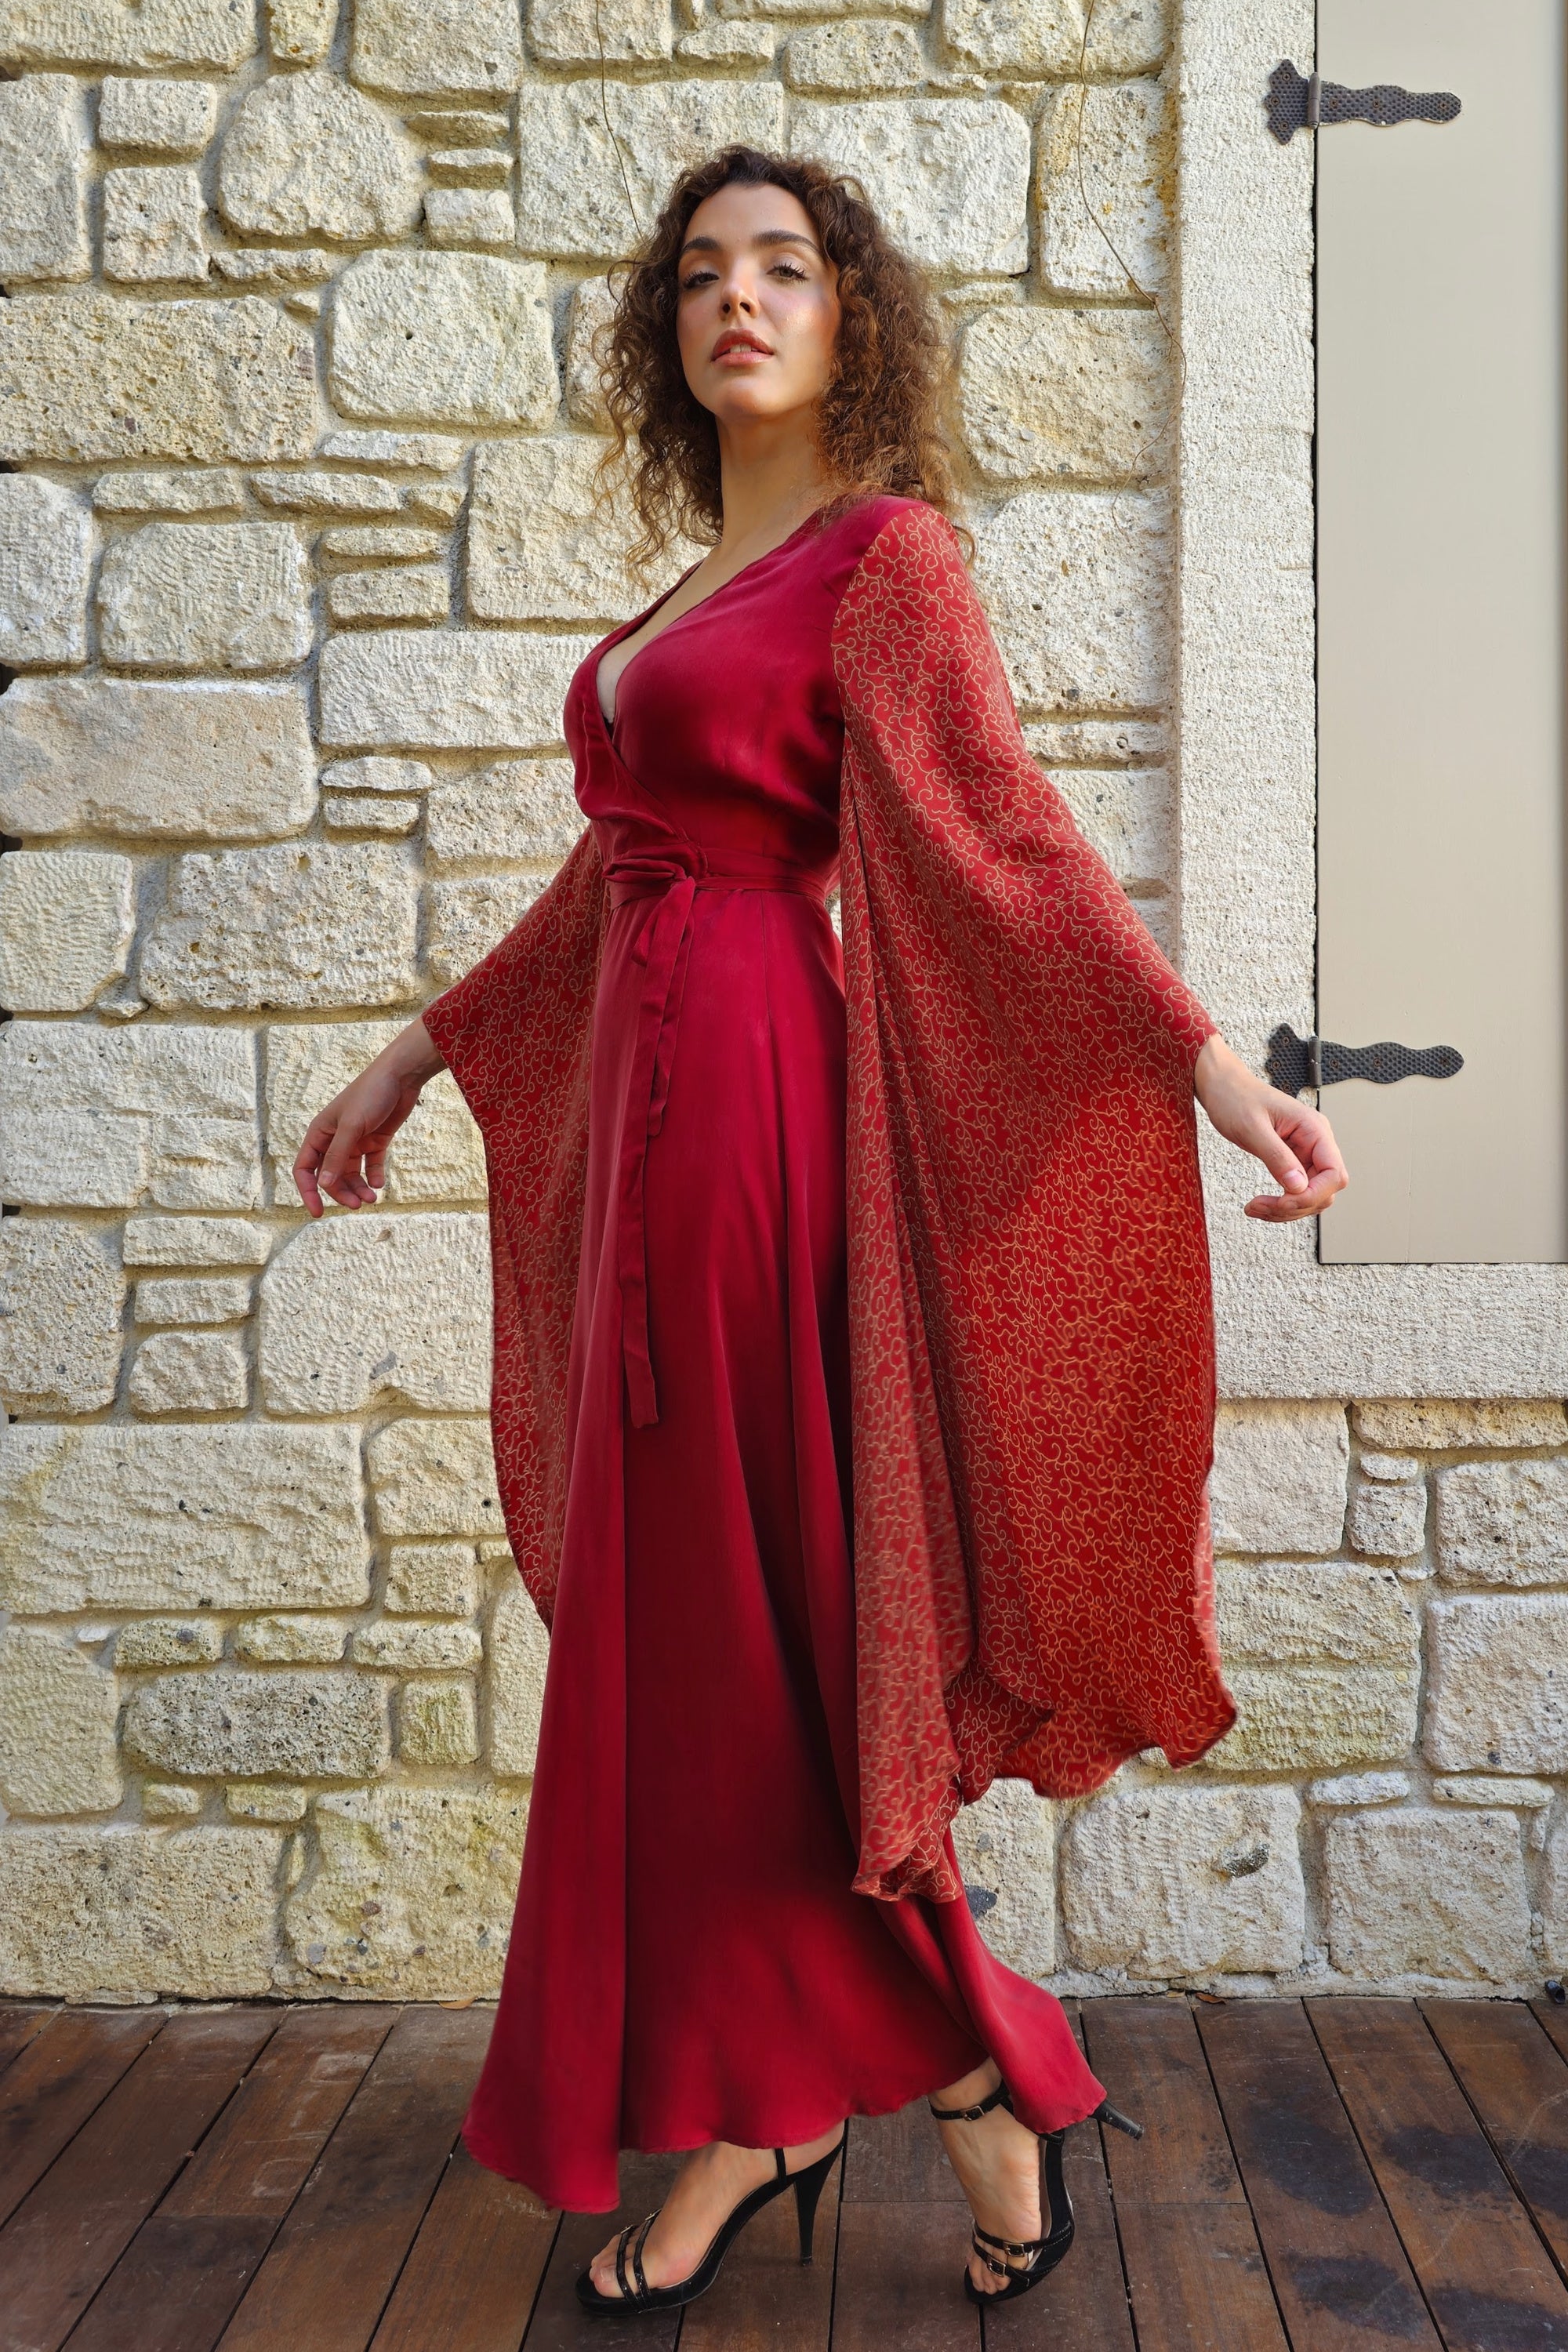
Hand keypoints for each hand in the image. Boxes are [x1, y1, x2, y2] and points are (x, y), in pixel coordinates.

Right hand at [293, 1017, 447, 1217]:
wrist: (401, 1076)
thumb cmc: (371, 1095)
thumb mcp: (352, 1127)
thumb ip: (337, 1156)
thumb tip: (324, 1185)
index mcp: (320, 1133)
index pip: (305, 1169)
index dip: (309, 1192)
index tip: (318, 1213)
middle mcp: (335, 1139)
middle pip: (330, 1176)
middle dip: (342, 1192)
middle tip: (359, 1205)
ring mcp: (356, 1140)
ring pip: (351, 1173)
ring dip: (358, 1188)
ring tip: (372, 1199)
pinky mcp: (376, 1140)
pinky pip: (371, 1165)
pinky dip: (374, 1176)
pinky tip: (379, 1183)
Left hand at [1193, 1034, 1347, 1221]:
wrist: (1223, 1087)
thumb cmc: (1236, 1098)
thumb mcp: (1252, 1128)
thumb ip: (1277, 1157)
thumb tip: (1298, 1187)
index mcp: (1313, 1129)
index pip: (1335, 1174)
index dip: (1312, 1195)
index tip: (1282, 1201)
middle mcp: (1315, 1141)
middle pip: (1325, 1190)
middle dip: (1295, 1206)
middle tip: (1260, 1207)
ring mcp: (1306, 1152)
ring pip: (1311, 1195)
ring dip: (1286, 1209)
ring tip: (1254, 1207)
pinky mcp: (1293, 1160)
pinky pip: (1296, 1190)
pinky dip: (1280, 1203)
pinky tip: (1261, 1204)